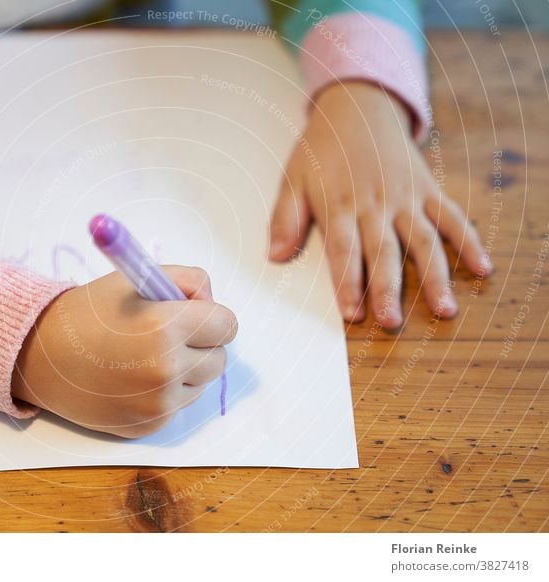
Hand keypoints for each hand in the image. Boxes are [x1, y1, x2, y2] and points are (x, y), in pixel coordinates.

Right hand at [11, 267, 237, 437]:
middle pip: (220, 359)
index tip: (195, 315)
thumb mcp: (138, 278)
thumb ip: (187, 281)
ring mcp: (158, 403)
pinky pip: (178, 406)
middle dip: (203, 345)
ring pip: (201, 384)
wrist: (42, 354)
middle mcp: (166, 368)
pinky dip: (166, 393)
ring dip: (186, 370)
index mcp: (166, 326)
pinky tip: (134, 379)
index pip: (228, 325)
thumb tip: (213, 303)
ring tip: (146, 357)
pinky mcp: (149, 426)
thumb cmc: (90, 312)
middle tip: (170, 335)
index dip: (212, 317)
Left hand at [269, 82, 492, 328]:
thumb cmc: (321, 150)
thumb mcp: (293, 179)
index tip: (352, 313)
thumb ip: (284, 219)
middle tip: (391, 321)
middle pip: (383, 252)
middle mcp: (375, 204)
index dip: (347, 282)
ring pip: (423, 241)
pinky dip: (469, 241)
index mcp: (339, 204)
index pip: (343, 250)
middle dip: (388, 289)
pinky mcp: (427, 190)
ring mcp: (405, 198)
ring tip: (445, 309)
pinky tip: (482, 268)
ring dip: (435, 277)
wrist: (358, 107)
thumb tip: (275, 256)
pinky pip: (452, 217)